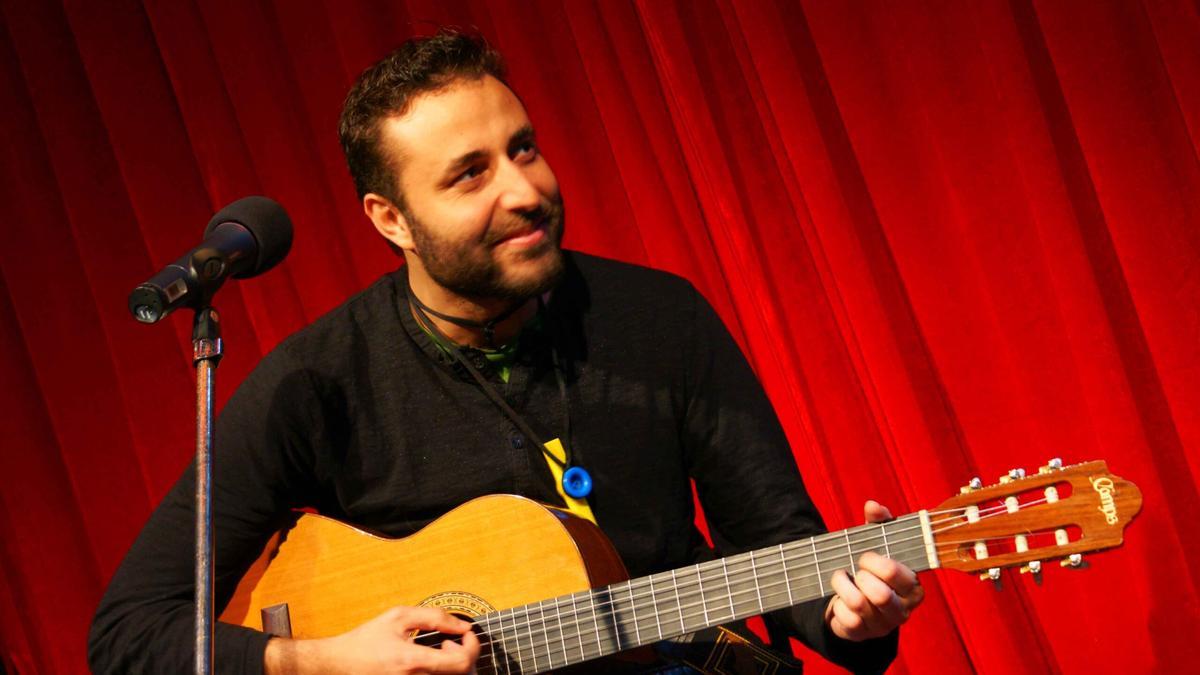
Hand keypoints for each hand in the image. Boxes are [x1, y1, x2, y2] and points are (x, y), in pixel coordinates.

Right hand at [264, 605, 479, 673]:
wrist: (340, 663)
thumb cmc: (366, 640)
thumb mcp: (398, 617)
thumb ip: (434, 617)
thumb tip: (461, 624)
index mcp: (412, 661)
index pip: (461, 662)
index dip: (473, 646)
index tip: (467, 633)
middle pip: (462, 674)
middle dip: (466, 653)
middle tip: (453, 639)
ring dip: (455, 662)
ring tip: (442, 648)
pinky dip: (444, 669)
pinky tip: (433, 659)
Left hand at [824, 500, 924, 640]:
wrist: (857, 603)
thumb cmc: (872, 570)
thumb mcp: (876, 544)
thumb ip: (878, 524)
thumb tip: (872, 505)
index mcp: (912, 586)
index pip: (894, 573)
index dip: (874, 561)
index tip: (865, 556)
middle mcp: (903, 609)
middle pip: (880, 594)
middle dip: (860, 576)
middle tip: (855, 569)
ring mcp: (883, 625)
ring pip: (858, 604)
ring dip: (842, 587)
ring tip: (840, 578)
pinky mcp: (863, 634)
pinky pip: (847, 619)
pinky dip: (838, 605)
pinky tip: (840, 599)